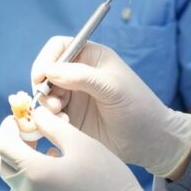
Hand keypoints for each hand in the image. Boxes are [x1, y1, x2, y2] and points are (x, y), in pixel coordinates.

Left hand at [0, 108, 172, 190]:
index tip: (18, 119)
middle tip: (28, 134)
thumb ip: (53, 126)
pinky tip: (56, 175)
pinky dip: (33, 182)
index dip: (7, 128)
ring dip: (23, 164)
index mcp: (34, 172)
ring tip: (47, 152)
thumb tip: (35, 115)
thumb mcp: (81, 144)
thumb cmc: (107, 179)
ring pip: (15, 182)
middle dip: (10, 145)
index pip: (4, 145)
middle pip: (4, 165)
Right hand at [32, 37, 190, 178]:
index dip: (46, 59)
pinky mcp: (70, 117)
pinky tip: (65, 125)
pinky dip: (50, 118)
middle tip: (53, 102)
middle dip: (44, 85)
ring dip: (47, 103)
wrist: (149, 142)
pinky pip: (49, 114)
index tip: (41, 77)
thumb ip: (80, 76)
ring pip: (45, 93)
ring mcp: (73, 96)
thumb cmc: (137, 108)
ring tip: (60, 115)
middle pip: (46, 71)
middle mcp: (78, 74)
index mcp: (91, 57)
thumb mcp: (112, 88)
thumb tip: (48, 70)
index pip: (59, 47)